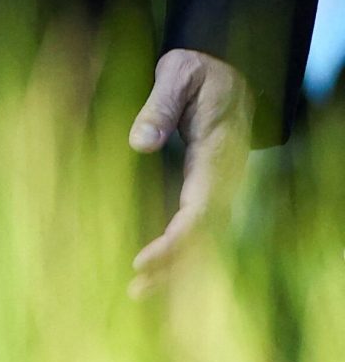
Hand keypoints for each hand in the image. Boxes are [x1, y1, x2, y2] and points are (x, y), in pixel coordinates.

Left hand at [128, 47, 252, 295]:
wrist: (225, 69)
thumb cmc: (199, 71)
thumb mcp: (179, 75)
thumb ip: (160, 106)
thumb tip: (139, 143)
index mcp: (218, 155)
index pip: (200, 211)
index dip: (174, 241)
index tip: (143, 259)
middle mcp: (223, 178)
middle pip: (203, 235)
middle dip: (173, 266)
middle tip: (135, 290)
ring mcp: (218, 185)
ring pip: (201, 236)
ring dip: (174, 265)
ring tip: (137, 291)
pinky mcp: (207, 186)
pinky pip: (195, 224)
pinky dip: (177, 248)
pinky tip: (153, 266)